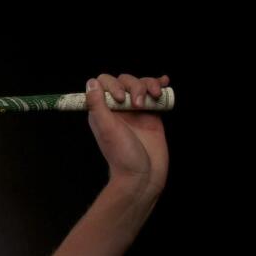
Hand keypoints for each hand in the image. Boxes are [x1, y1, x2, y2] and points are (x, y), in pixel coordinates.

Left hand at [85, 73, 169, 197]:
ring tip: (154, 97)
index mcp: (102, 111)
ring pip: (141, 84)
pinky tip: (164, 82)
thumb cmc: (123, 156)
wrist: (144, 175)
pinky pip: (154, 94)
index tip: (121, 99)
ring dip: (149, 84)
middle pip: (125, 81)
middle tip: (138, 105)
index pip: (103, 83)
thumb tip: (91, 82)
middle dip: (135, 86)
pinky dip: (159, 85)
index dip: (113, 85)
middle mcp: (117, 108)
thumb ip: (97, 105)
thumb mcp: (107, 129)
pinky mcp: (151, 115)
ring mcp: (135, 110)